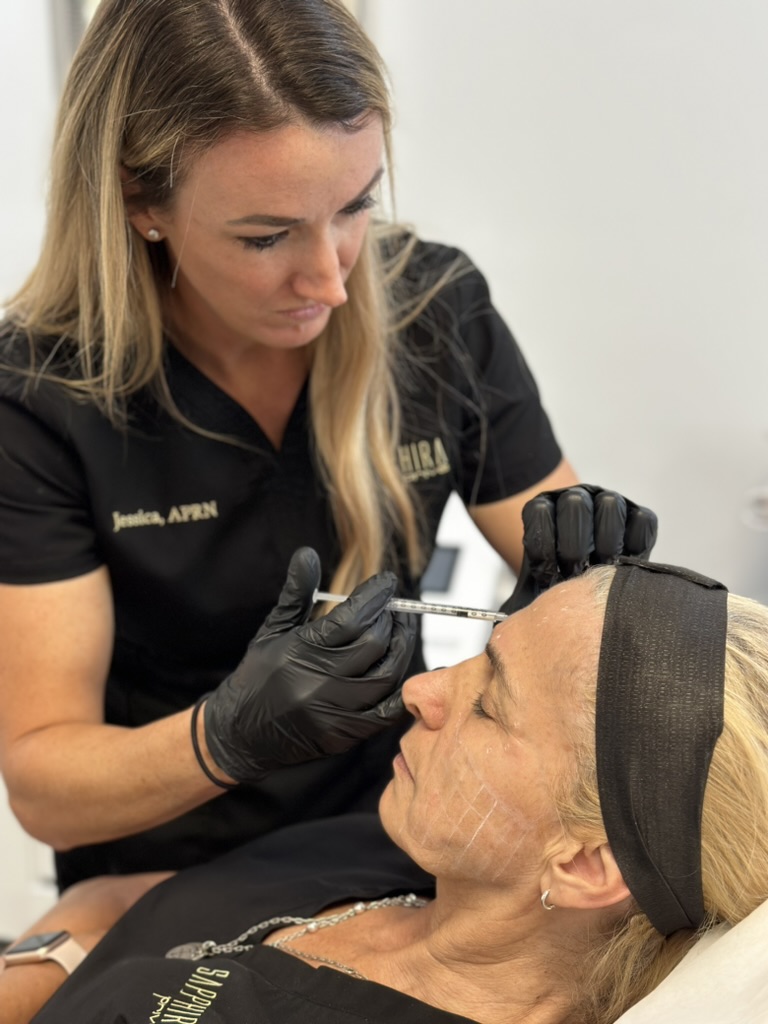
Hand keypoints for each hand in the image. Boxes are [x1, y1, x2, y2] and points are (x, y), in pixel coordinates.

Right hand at [204, 547, 416, 783]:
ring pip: (386, 675)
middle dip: (390, 619)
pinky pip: (386, 711)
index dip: (375, 596)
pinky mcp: (344, 735)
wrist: (240, 735)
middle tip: (392, 607)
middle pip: (374, 643)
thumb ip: (296, 593)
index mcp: (299, 652)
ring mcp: (333, 712)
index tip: (387, 582)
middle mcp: (318, 683)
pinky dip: (400, 688)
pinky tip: (400, 666)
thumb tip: (307, 554)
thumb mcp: (272, 631)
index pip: (351, 618)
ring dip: (400, 648)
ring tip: (398, 630)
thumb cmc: (256, 678)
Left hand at [500, 484, 657, 612]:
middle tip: (576, 573)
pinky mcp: (638, 517)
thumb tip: (501, 637)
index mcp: (541, 513)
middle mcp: (574, 501)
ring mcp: (607, 503)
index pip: (538, 512)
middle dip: (574, 547)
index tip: (548, 574)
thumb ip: (516, 611)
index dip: (544, 547)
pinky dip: (635, 546)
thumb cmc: (557, 595)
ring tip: (601, 571)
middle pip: (575, 505)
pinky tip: (623, 565)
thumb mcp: (530, 599)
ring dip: (605, 544)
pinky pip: (642, 523)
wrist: (590, 590)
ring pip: (608, 507)